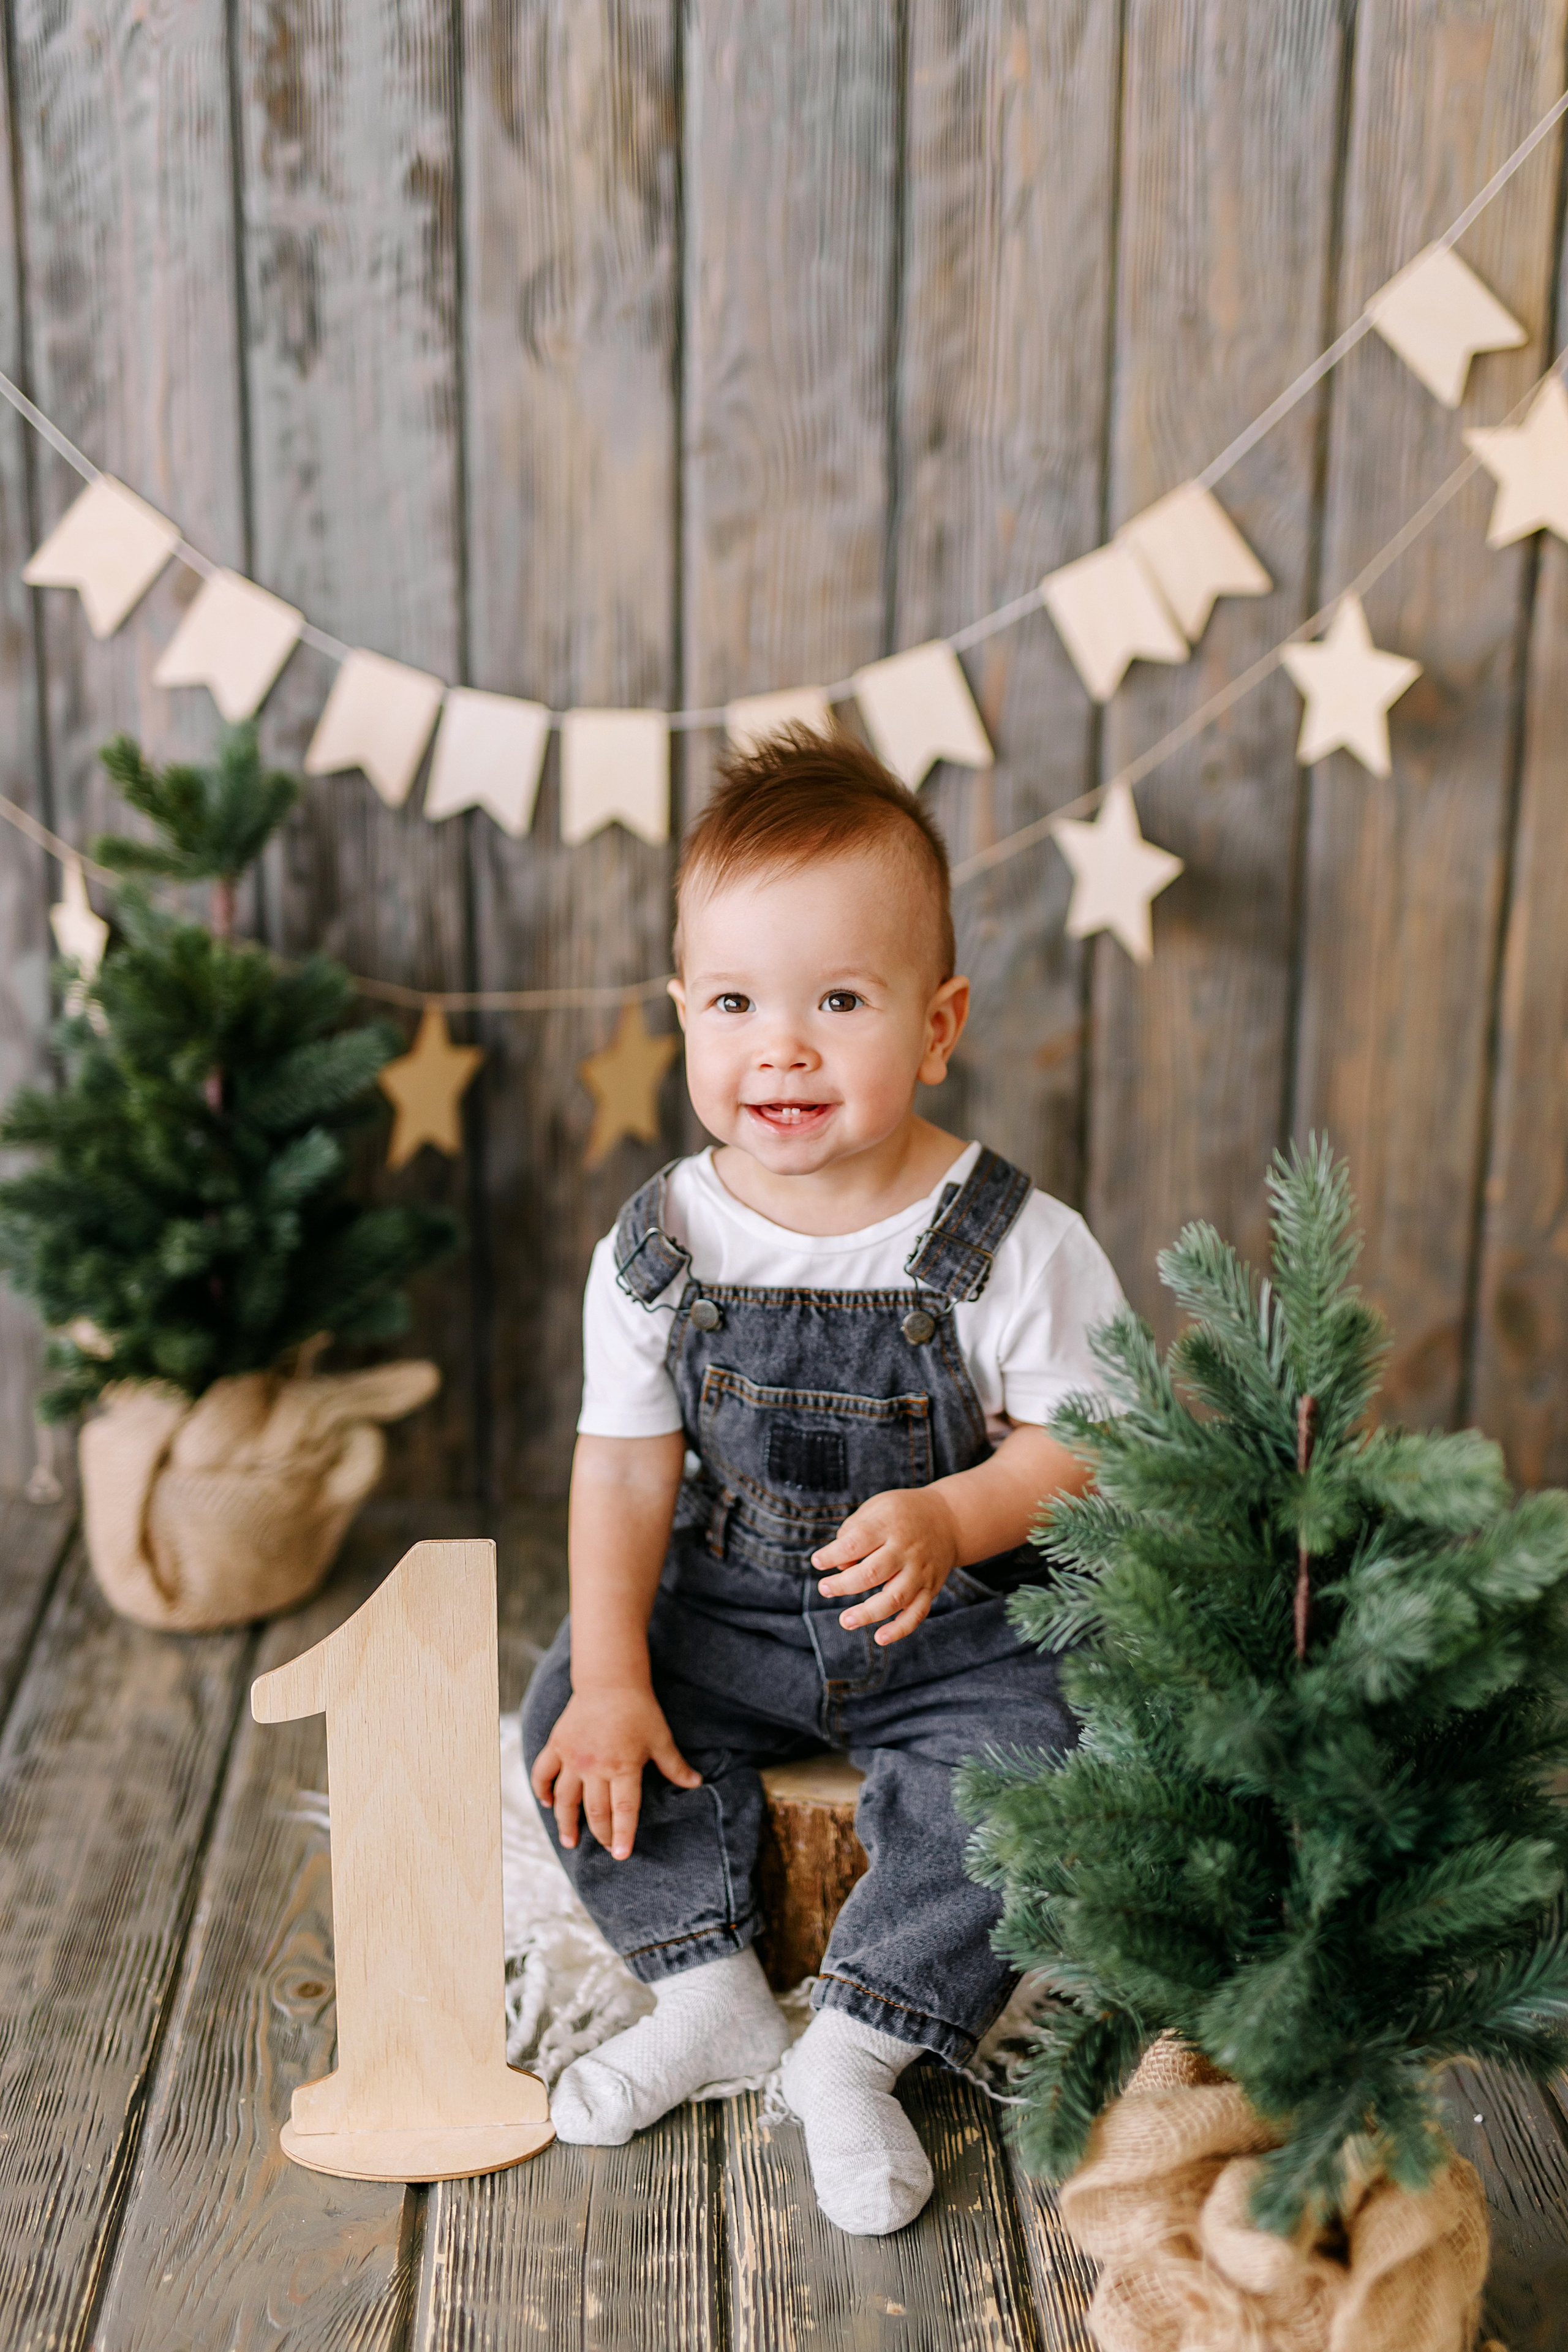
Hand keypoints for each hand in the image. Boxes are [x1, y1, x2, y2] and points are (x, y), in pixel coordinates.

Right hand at [530, 1685, 699, 1860]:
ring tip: (570, 1842)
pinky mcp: (558, 1746)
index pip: (623, 1810)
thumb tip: (697, 1783)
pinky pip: (543, 1773)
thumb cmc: (639, 1709)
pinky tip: (546, 1803)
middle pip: (595, 1811)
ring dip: (566, 1823)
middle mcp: (595, 1766)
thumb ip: (675, 1766)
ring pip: (565, 1799)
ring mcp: (573, 1758)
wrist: (610, 1681)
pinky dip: (541, 1790)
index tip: (621, 1855)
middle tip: (607, 1847)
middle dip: (602, 1833)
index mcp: (623, 1766)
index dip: (623, 1835)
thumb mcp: (660, 1738)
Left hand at [811, 1486, 961, 1644]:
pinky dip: (900, 1629)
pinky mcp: (930, 1589)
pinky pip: (917, 1613)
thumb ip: (853, 1532)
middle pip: (873, 1572)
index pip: (856, 1542)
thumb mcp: (876, 1509)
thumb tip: (840, 1567)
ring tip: (845, 1620)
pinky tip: (879, 1638)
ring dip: (868, 1613)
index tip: (817, 1562)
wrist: (948, 1519)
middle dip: (844, 1585)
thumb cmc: (901, 1514)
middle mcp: (906, 1549)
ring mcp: (920, 1571)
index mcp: (889, 1524)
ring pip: (895, 1597)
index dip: (833, 1554)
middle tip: (824, 1589)